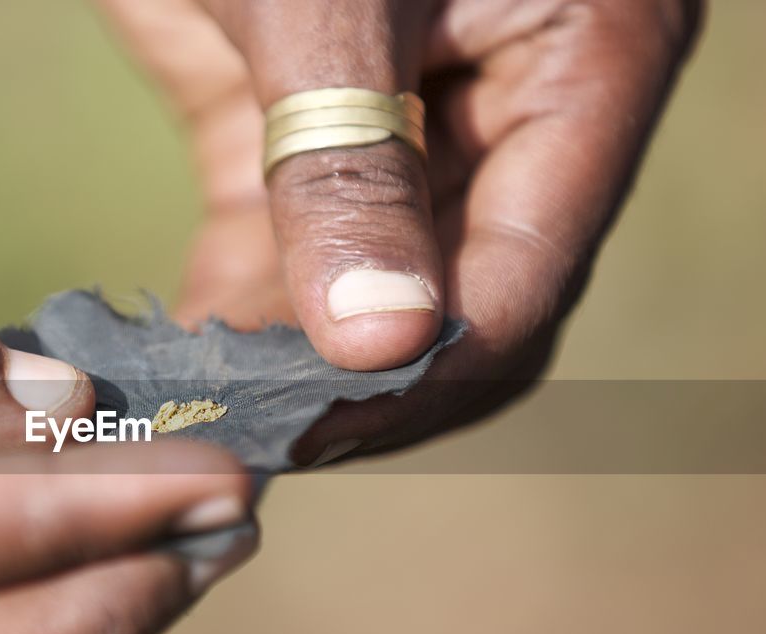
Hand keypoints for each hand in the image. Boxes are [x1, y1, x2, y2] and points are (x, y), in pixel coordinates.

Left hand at [97, 0, 702, 460]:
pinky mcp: (303, 130)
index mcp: (585, 59)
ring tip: (204, 423)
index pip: (527, 273)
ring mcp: (404, 129)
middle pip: (464, 304)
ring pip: (372, 296)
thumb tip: (383, 349)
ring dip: (290, 367)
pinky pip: (287, 252)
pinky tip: (180, 367)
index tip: (317, 431)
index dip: (427, 368)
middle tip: (251, 442)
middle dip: (360, 385)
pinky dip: (238, 314)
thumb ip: (348, 165)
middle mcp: (512, 111)